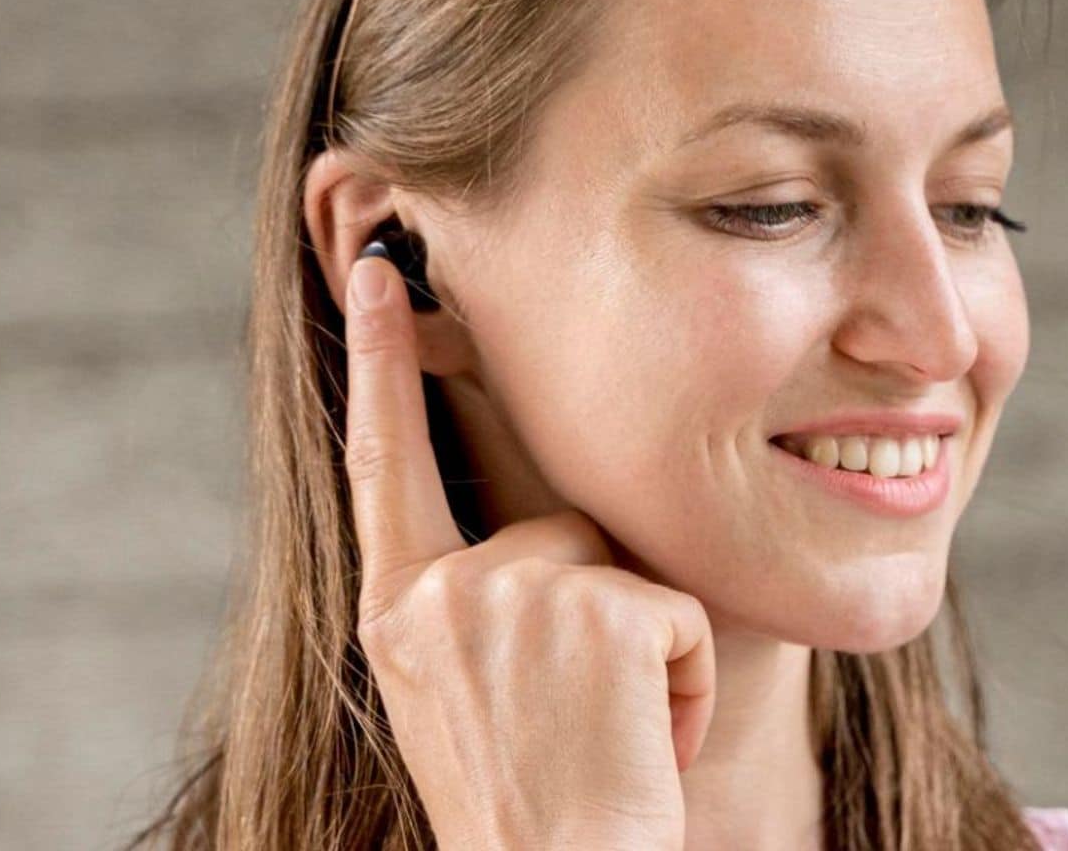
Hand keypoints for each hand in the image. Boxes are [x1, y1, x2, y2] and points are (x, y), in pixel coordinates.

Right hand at [341, 251, 715, 848]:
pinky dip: (687, 685)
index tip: (379, 270)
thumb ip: (468, 598)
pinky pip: (680, 613)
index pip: (384, 460)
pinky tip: (646, 750)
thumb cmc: (527, 811)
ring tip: (609, 744)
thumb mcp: (461, 696)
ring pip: (624, 566)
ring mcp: (515, 593)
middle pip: (558, 524)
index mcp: (398, 610)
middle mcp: (442, 591)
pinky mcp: (599, 609)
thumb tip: (522, 531)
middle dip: (599, 614)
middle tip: (579, 729)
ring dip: (644, 656)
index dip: (380, 362)